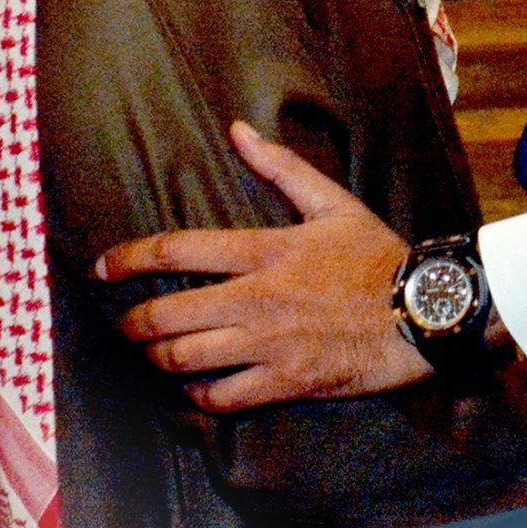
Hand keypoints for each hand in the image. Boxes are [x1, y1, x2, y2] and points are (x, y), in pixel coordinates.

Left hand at [93, 121, 431, 410]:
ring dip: (157, 359)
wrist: (424, 310)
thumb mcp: (331, 202)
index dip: (128, 260)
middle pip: (167, 315)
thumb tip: (238, 129)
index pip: (176, 251)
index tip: (102, 268)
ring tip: (151, 355)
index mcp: (263, 251)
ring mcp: (268, 345)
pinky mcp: (286, 383)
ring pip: (185, 360)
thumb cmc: (378, 255)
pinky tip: (194, 390)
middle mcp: (256, 300)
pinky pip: (222, 399)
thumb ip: (279, 167)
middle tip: (121, 326)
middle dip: (131, 323)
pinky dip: (198, 397)